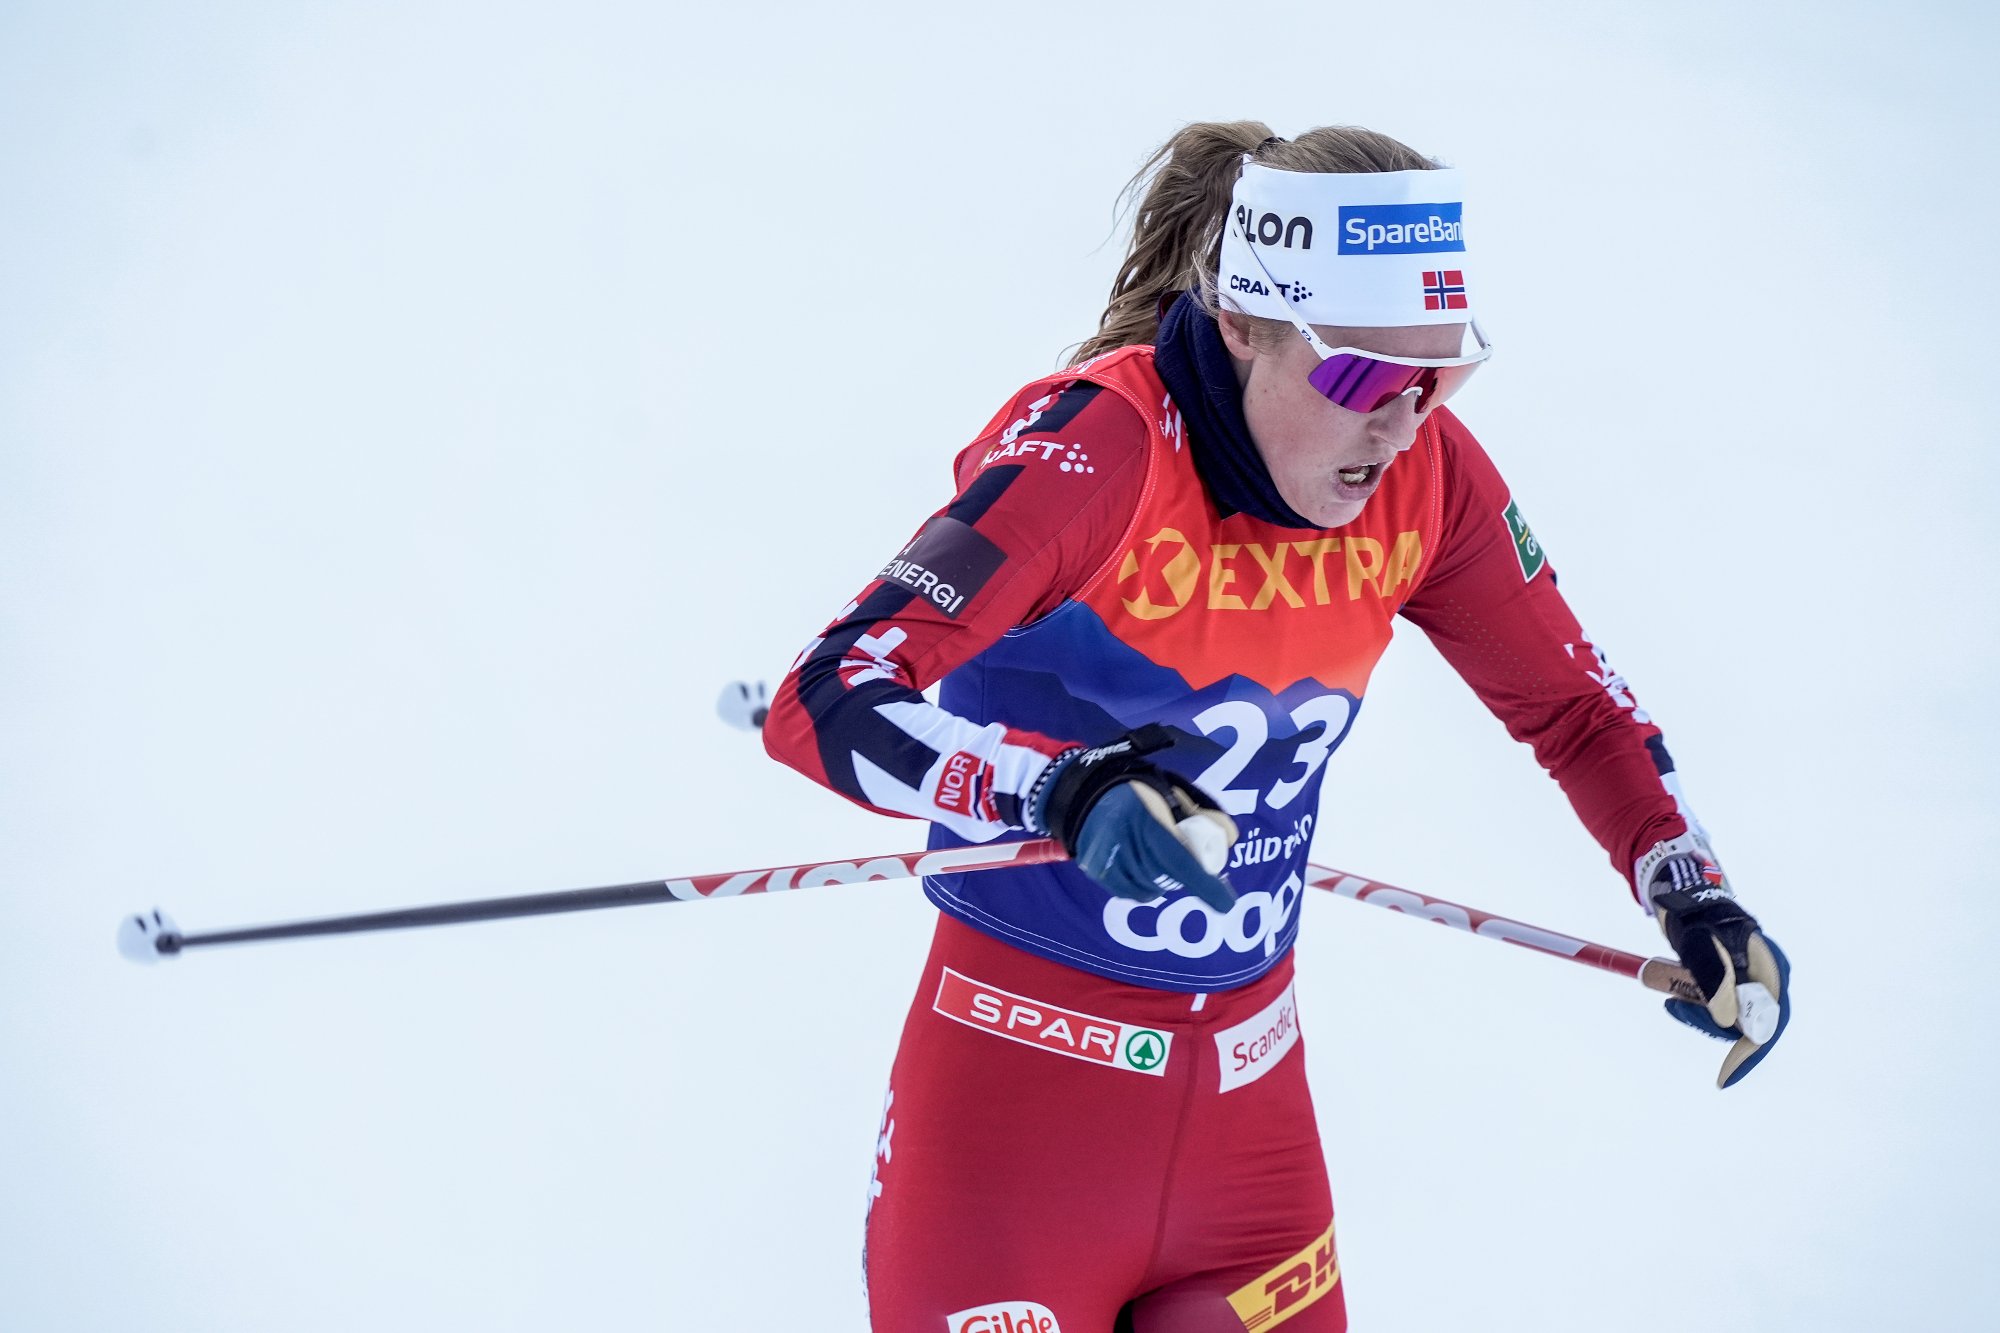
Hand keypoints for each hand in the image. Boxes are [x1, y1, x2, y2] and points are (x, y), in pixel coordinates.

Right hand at [1032, 725, 1238, 911]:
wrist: (1083, 790)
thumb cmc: (1136, 788)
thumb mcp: (1170, 790)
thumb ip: (1201, 812)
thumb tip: (1231, 839)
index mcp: (1146, 816)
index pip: (1179, 858)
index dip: (1203, 883)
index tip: (1225, 904)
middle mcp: (1124, 839)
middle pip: (1166, 875)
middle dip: (1185, 876)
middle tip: (1191, 866)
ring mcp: (1107, 857)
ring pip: (1150, 887)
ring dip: (1164, 880)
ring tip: (1161, 860)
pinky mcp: (1096, 869)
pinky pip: (1130, 892)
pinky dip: (1144, 887)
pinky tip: (1144, 870)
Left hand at [1639, 836, 1790, 1087]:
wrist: (1687, 901)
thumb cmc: (1697, 920)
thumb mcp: (1700, 947)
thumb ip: (1715, 981)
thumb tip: (1728, 1023)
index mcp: (1770, 970)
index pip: (1769, 1025)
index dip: (1748, 1054)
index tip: (1723, 1078)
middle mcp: (1766, 981)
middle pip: (1748, 1026)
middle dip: (1711, 1026)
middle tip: (1676, 1010)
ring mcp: (1751, 985)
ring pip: (1730, 1020)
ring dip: (1699, 1017)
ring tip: (1670, 1000)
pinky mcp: (1734, 986)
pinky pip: (1719, 1010)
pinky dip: (1697, 1010)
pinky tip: (1675, 1000)